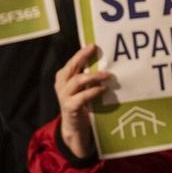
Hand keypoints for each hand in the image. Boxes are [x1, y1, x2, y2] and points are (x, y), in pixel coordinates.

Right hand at [55, 44, 111, 158]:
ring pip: (76, 81)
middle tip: (96, 51)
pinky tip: (102, 89)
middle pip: (71, 67)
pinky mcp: (70, 108)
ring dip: (93, 76)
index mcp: (64, 77)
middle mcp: (61, 84)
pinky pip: (81, 97)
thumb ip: (91, 77)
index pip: (72, 62)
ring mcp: (64, 96)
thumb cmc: (83, 103)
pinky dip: (93, 92)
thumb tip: (109, 63)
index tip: (93, 45)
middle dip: (82, 57)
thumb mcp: (84, 87)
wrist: (74, 127)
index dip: (81, 53)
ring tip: (107, 74)